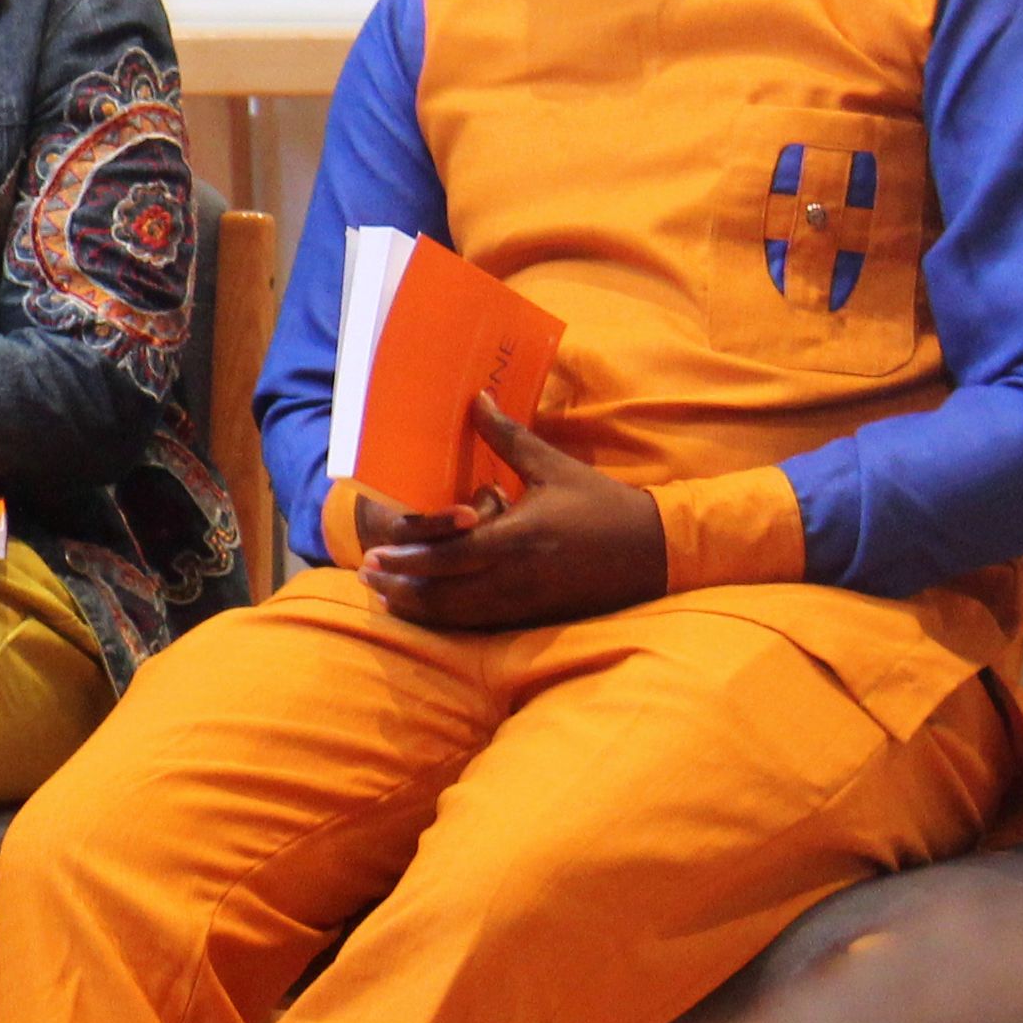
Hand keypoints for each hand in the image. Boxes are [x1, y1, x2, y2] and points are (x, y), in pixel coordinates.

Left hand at [356, 402, 663, 630]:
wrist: (655, 551)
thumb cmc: (603, 505)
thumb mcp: (555, 468)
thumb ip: (509, 438)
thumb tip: (476, 399)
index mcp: (520, 537)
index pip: (452, 555)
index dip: (410, 559)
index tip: (375, 553)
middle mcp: (516, 576)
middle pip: (445, 592)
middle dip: (401, 585)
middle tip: (366, 574)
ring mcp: (524, 602)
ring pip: (458, 614)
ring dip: (417, 606)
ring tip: (384, 595)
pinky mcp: (533, 616)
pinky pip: (480, 623)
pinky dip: (447, 620)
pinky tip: (425, 611)